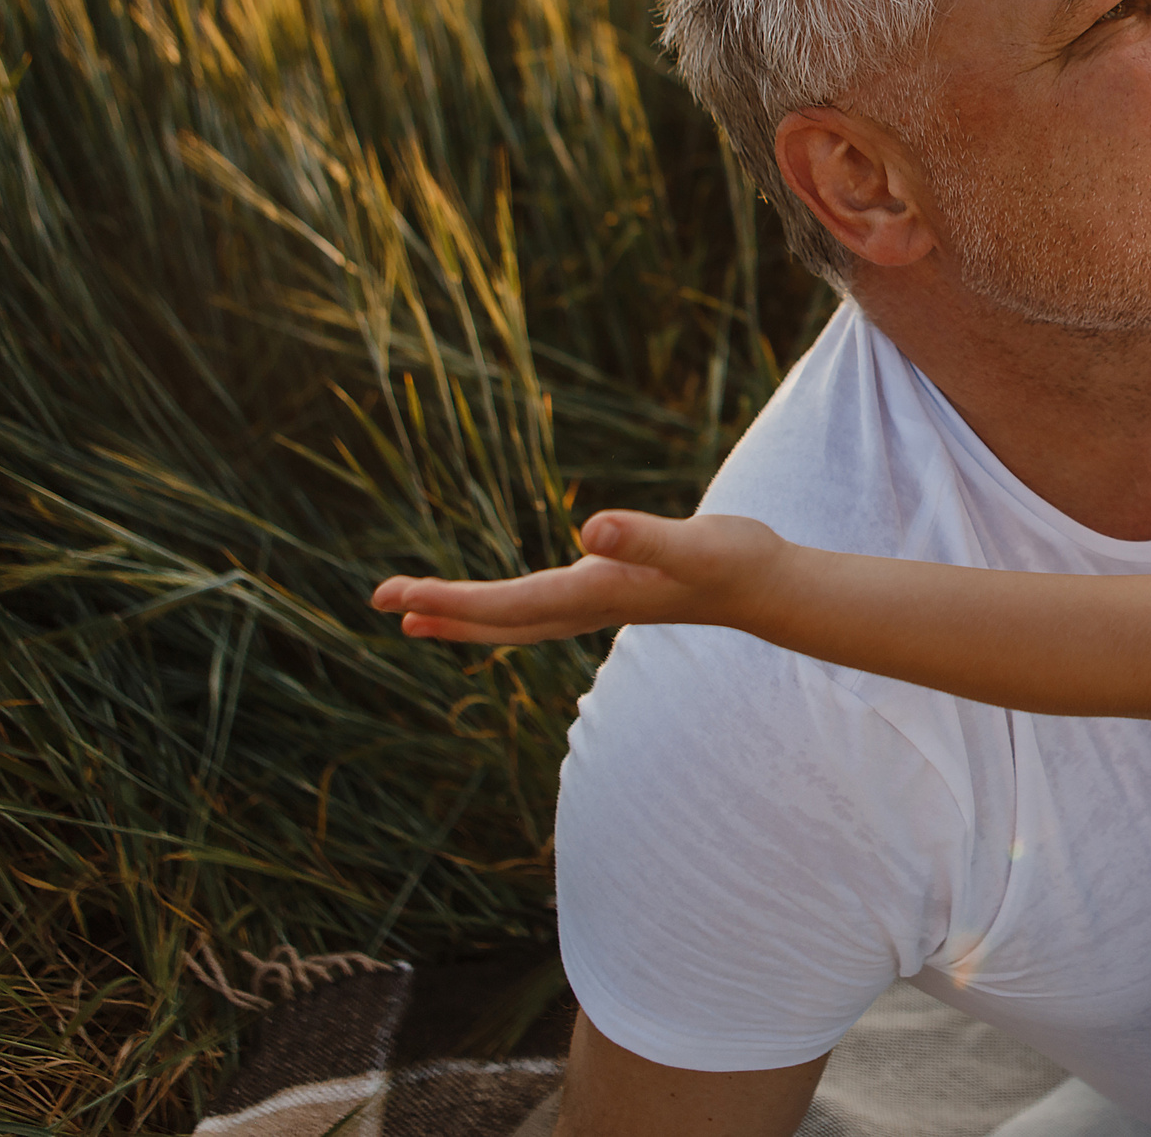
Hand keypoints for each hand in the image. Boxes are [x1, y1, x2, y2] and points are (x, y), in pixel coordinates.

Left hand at [370, 511, 788, 643]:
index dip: (452, 603)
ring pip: (515, 619)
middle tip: (381, 600)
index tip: (399, 598)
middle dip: (442, 613)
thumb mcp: (692, 544)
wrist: (769, 588)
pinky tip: (493, 601)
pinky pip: (537, 606)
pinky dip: (501, 607)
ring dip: (464, 617)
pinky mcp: (611, 592)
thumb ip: (644, 538)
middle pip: (500, 620)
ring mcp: (598, 603)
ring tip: (413, 614)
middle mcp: (588, 605)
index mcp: (596, 594)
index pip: (508, 605)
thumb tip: (590, 529)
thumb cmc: (734, 563)